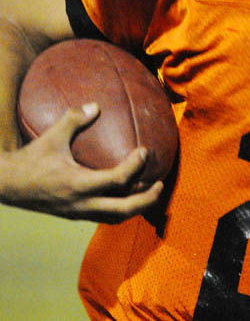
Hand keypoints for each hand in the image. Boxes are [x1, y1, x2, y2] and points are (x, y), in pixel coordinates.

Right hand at [0, 103, 162, 222]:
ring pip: (115, 218)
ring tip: (149, 192)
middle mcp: (81, 204)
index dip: (135, 166)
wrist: (6, 185)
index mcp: (78, 184)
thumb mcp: (51, 137)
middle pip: (124, 209)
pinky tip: (127, 195)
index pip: (116, 180)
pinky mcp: (75, 215)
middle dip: (146, 199)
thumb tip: (95, 105)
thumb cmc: (29, 159)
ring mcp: (79, 213)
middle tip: (160, 184)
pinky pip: (104, 217)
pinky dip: (120, 209)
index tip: (144, 151)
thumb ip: (74, 119)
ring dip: (136, 207)